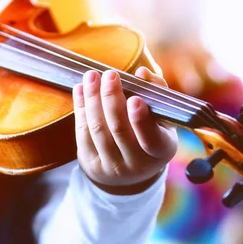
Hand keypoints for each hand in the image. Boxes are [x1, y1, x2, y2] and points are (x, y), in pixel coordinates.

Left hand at [73, 67, 177, 194]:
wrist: (130, 170)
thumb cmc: (150, 134)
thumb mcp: (162, 117)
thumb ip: (156, 93)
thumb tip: (142, 73)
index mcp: (161, 150)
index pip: (151, 139)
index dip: (141, 121)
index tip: (134, 99)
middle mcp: (136, 164)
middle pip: (119, 130)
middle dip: (112, 99)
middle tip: (110, 75)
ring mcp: (112, 166)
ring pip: (98, 129)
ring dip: (93, 100)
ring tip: (91, 76)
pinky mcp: (91, 163)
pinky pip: (82, 133)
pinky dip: (80, 109)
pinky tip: (80, 89)